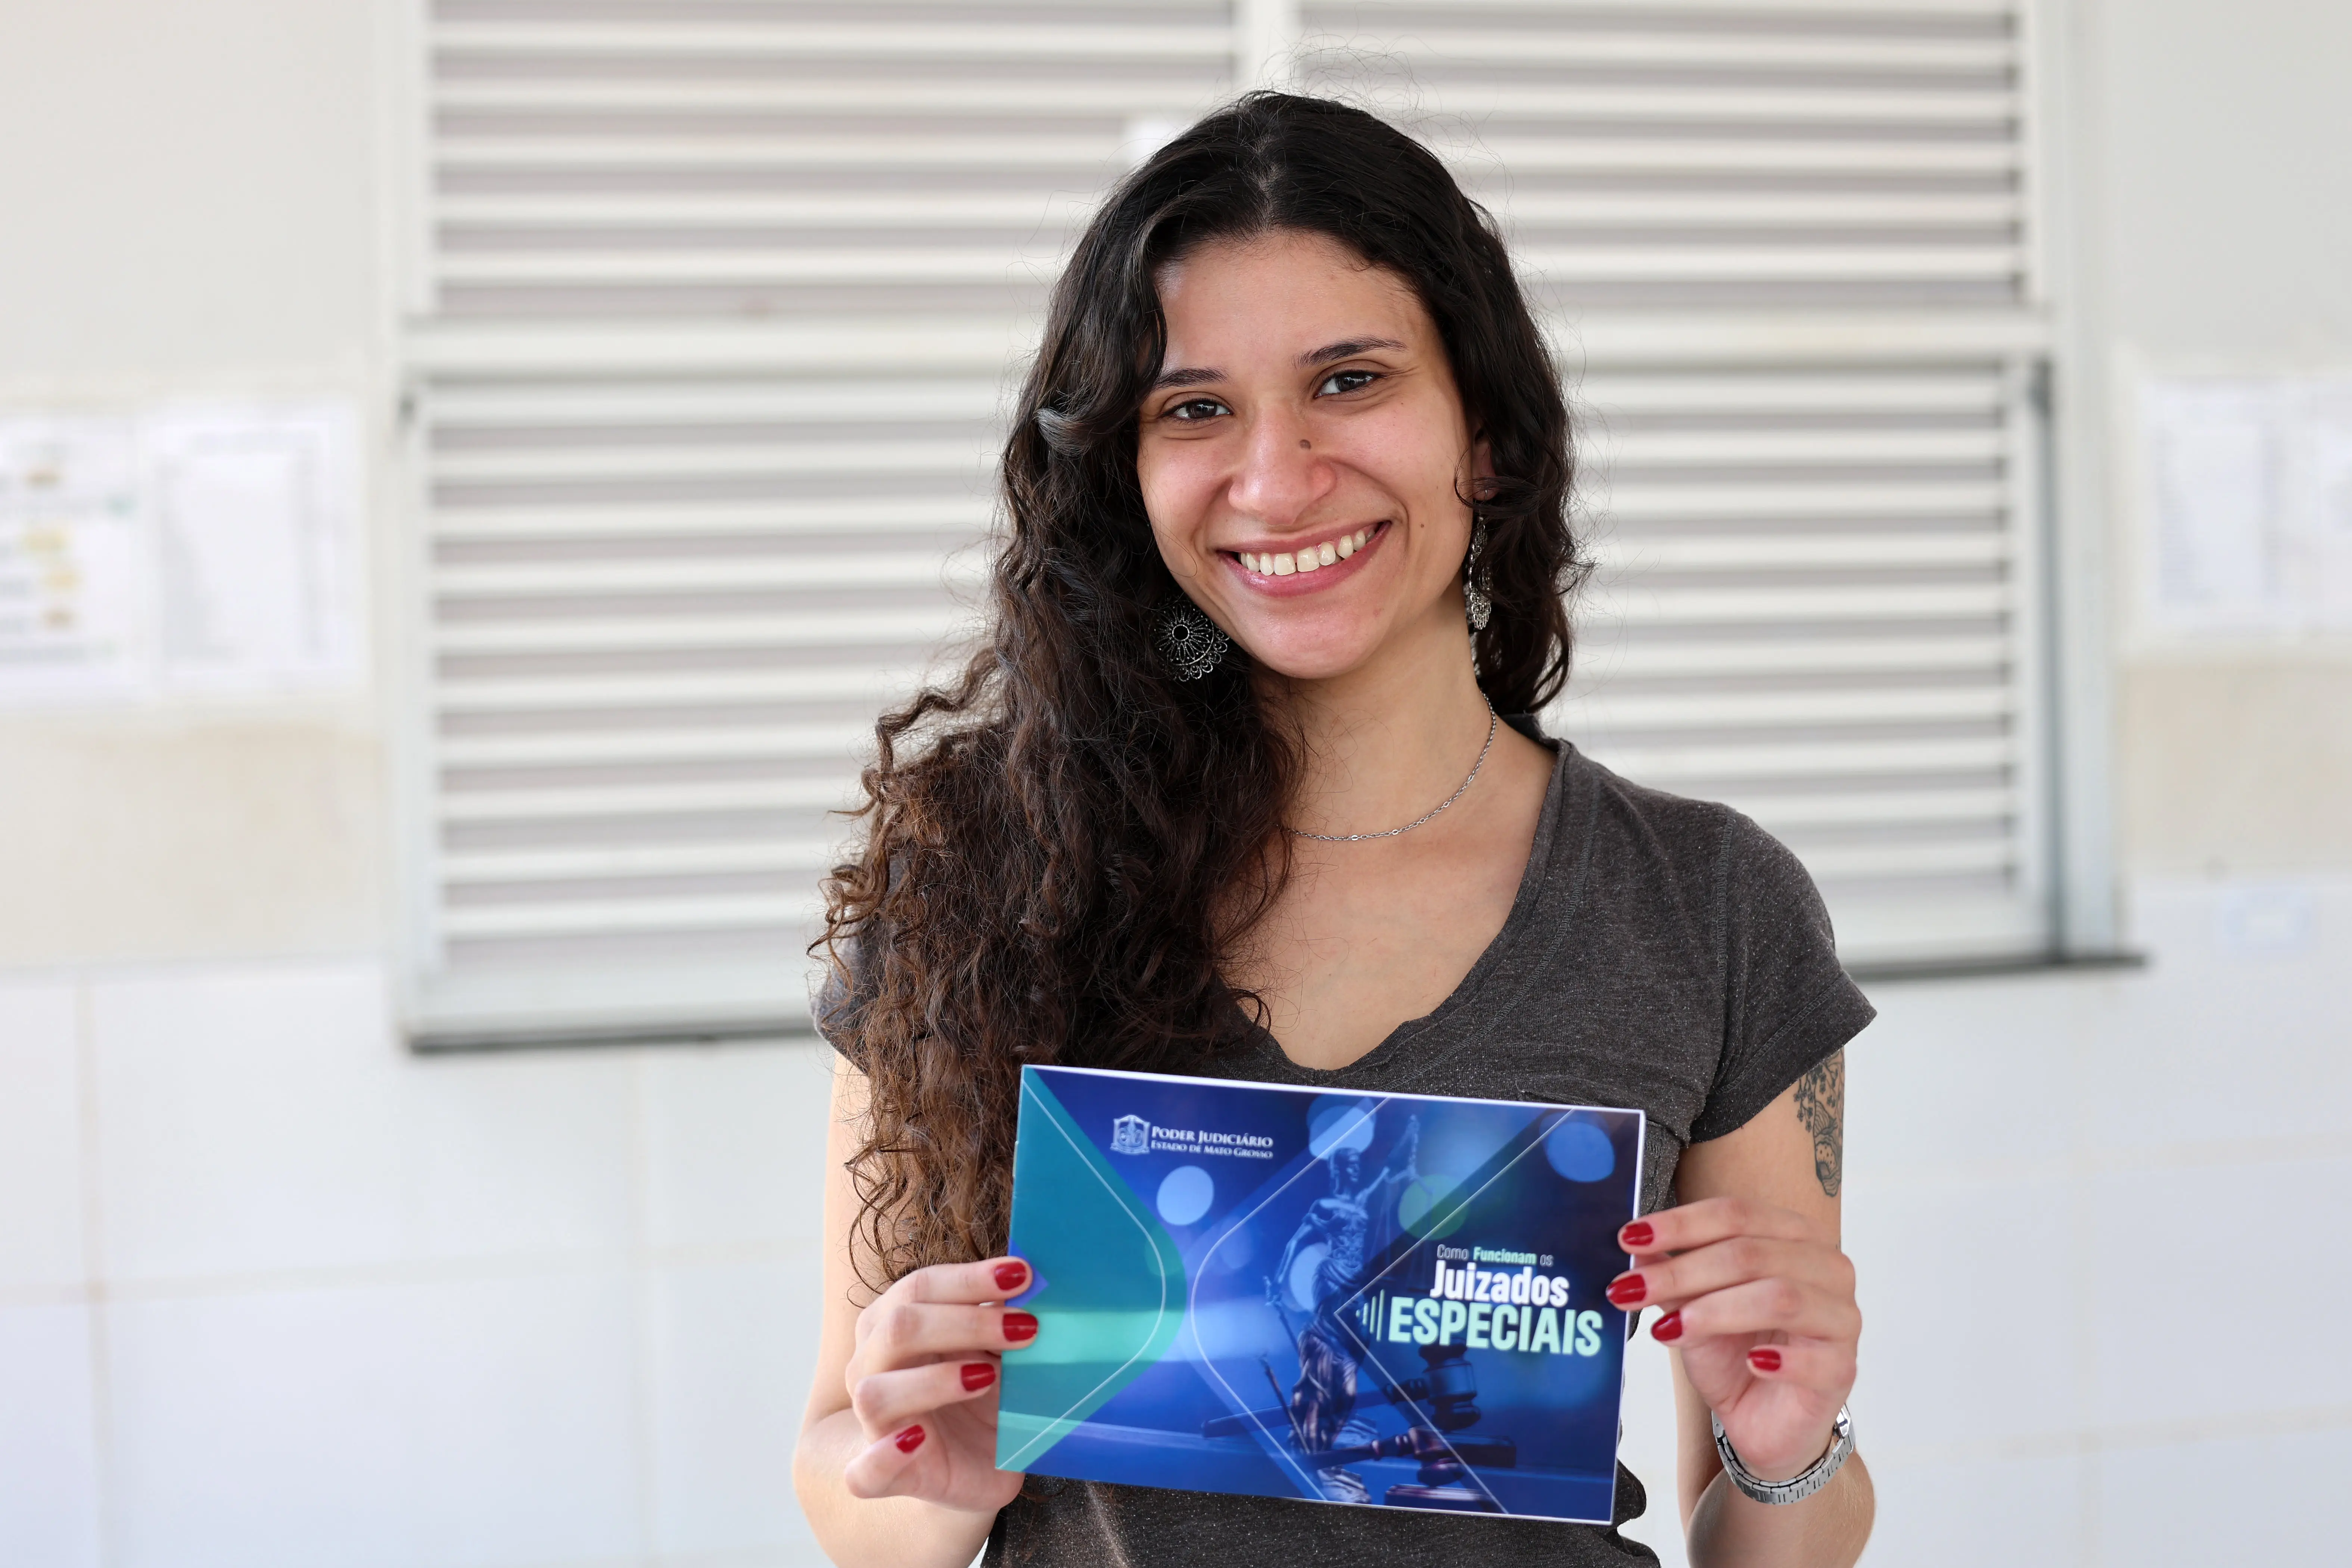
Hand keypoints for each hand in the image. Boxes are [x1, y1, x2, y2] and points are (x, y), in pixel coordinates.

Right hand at [839, 1254, 1036, 1512]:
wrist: (971, 1466)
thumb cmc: (981, 1398)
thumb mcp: (997, 1353)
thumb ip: (1003, 1321)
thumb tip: (1036, 1284)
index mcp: (893, 1324)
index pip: (919, 1288)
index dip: (969, 1279)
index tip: (1022, 1275)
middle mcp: (872, 1367)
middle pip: (900, 1328)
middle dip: (967, 1322)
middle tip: (1026, 1327)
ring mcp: (872, 1423)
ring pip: (875, 1392)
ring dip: (934, 1381)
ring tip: (986, 1377)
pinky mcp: (881, 1476)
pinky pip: (864, 1472)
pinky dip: (885, 1456)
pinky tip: (918, 1441)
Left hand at [1609, 1199, 1858, 1482]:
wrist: (1764, 1420)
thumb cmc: (1735, 1353)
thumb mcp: (1692, 1308)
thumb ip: (1671, 1275)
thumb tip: (1637, 1246)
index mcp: (1793, 1237)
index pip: (1736, 1215)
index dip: (1680, 1224)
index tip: (1629, 1237)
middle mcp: (1826, 1268)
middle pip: (1750, 1254)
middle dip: (1683, 1270)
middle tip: (1631, 1288)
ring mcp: (1841, 1318)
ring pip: (1780, 1297)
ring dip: (1716, 1311)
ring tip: (1669, 1328)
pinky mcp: (1843, 1369)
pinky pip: (1814, 1358)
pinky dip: (1779, 1360)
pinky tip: (1750, 1363)